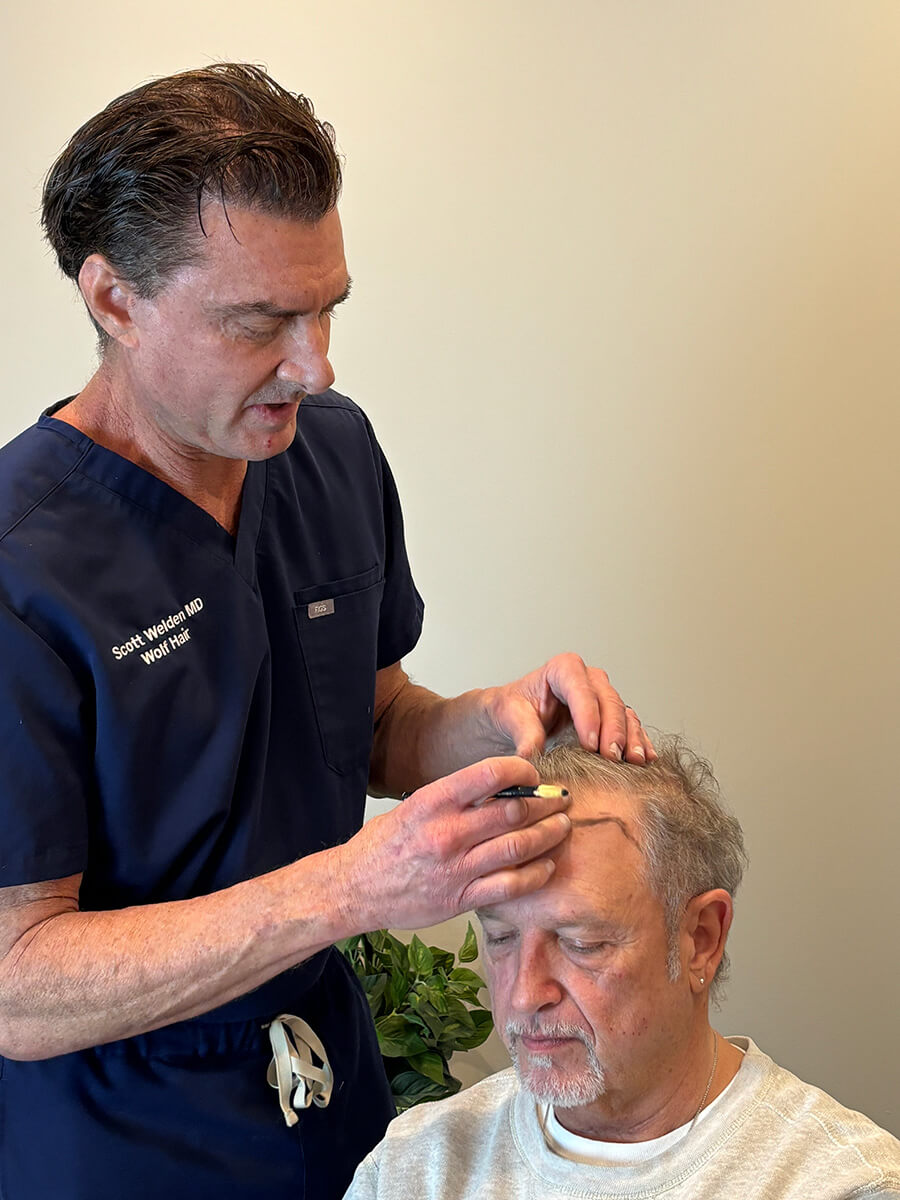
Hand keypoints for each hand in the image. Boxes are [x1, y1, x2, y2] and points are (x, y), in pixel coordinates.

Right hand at [334, 756, 571, 931]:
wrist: (354, 889)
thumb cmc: (383, 844)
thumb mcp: (413, 807)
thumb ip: (454, 797)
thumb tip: (500, 785)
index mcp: (433, 802)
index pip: (490, 774)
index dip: (522, 769)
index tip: (533, 771)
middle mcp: (447, 833)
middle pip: (514, 811)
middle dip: (545, 802)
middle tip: (560, 798)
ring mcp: (456, 868)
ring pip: (518, 847)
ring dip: (548, 835)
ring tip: (562, 827)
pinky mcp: (461, 899)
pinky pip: (510, 886)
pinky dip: (535, 874)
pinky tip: (547, 865)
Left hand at [481, 653, 655, 763]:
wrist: (516, 719)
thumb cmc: (513, 710)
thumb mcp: (510, 716)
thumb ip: (524, 732)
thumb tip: (532, 753)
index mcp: (561, 670)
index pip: (579, 686)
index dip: (588, 713)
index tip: (589, 742)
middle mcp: (587, 680)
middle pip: (607, 700)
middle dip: (613, 729)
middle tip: (611, 756)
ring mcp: (601, 698)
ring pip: (624, 713)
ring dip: (631, 737)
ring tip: (634, 760)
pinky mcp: (611, 719)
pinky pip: (631, 727)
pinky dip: (639, 742)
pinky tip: (645, 758)